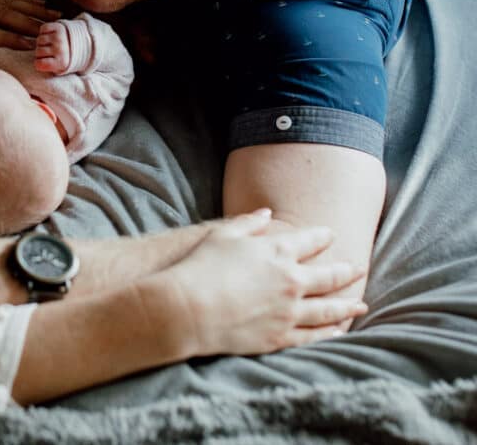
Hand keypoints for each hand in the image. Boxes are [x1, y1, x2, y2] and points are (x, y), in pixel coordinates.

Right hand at [34, 21, 69, 73]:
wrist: (83, 42)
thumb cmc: (66, 57)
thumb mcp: (60, 68)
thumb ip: (47, 68)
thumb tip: (30, 66)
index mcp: (61, 62)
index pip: (38, 64)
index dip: (39, 63)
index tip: (44, 62)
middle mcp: (60, 49)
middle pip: (38, 51)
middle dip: (40, 52)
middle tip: (48, 52)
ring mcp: (59, 37)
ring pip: (39, 40)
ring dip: (42, 42)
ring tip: (50, 44)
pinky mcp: (58, 27)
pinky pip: (42, 29)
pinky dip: (44, 31)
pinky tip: (51, 35)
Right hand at [162, 209, 367, 357]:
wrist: (188, 308)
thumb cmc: (200, 267)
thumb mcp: (221, 235)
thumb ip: (248, 224)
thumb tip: (266, 214)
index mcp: (277, 252)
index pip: (310, 241)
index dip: (322, 236)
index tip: (331, 235)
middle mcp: (291, 281)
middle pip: (328, 276)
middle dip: (346, 271)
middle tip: (358, 268)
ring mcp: (289, 311)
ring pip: (328, 310)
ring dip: (347, 306)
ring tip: (361, 304)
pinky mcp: (280, 336)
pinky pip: (313, 336)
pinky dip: (329, 333)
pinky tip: (338, 331)